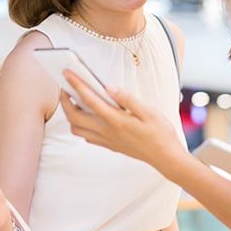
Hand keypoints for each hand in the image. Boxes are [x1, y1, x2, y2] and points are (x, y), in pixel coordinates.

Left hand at [61, 70, 185, 172]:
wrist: (165, 157)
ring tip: (74, 101)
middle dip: (64, 101)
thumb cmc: (159, 133)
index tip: (66, 73)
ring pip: (76, 129)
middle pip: (74, 117)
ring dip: (70, 115)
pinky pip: (86, 136)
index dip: (75, 84)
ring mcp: (106, 140)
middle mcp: (106, 131)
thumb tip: (108, 86)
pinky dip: (80, 125)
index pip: (88, 99)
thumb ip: (127, 98)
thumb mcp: (148, 111)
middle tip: (65, 87)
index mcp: (115, 120)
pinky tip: (88, 116)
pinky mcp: (109, 145)